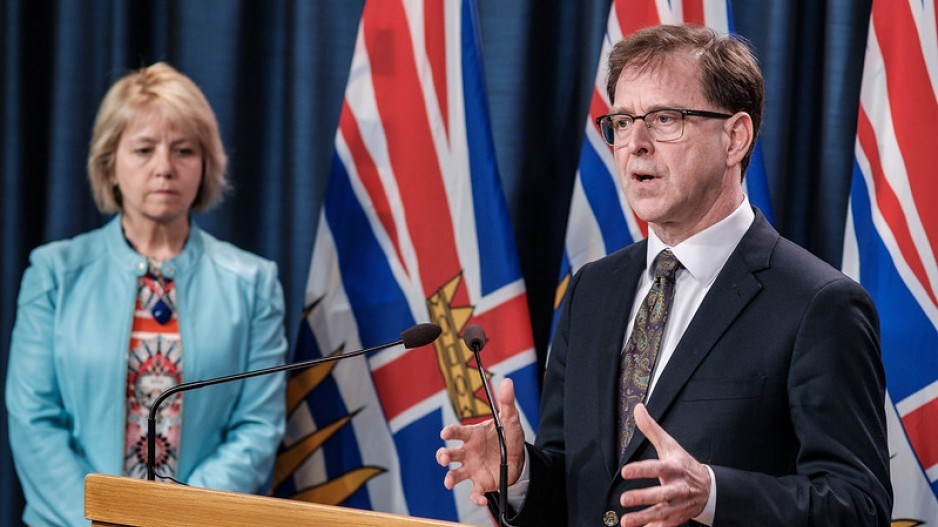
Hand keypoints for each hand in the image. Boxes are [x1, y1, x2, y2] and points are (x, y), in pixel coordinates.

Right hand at [436, 378, 525, 505]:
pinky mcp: (480, 483)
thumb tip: (507, 381)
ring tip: (448, 481)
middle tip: (444, 458)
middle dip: (443, 456)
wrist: (518, 459)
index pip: (457, 432)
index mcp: (472, 435)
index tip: (445, 433)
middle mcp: (467, 453)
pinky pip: (474, 492)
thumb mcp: (510, 419)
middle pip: (449, 454)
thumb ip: (506, 402)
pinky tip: (479, 499)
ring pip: (455, 474)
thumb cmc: (507, 436)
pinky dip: (475, 497)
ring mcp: (472, 469)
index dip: (449, 432)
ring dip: (449, 478)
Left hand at [618, 404, 710, 526]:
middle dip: (643, 497)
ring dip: (644, 518)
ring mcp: (678, 504)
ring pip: (661, 513)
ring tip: (626, 521)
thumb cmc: (683, 464)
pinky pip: (666, 525)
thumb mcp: (670, 445)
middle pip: (660, 494)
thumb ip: (651, 429)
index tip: (625, 471)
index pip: (656, 468)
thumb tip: (638, 408)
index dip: (641, 470)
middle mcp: (677, 487)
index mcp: (674, 468)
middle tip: (624, 499)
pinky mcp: (677, 517)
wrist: (708, 488)